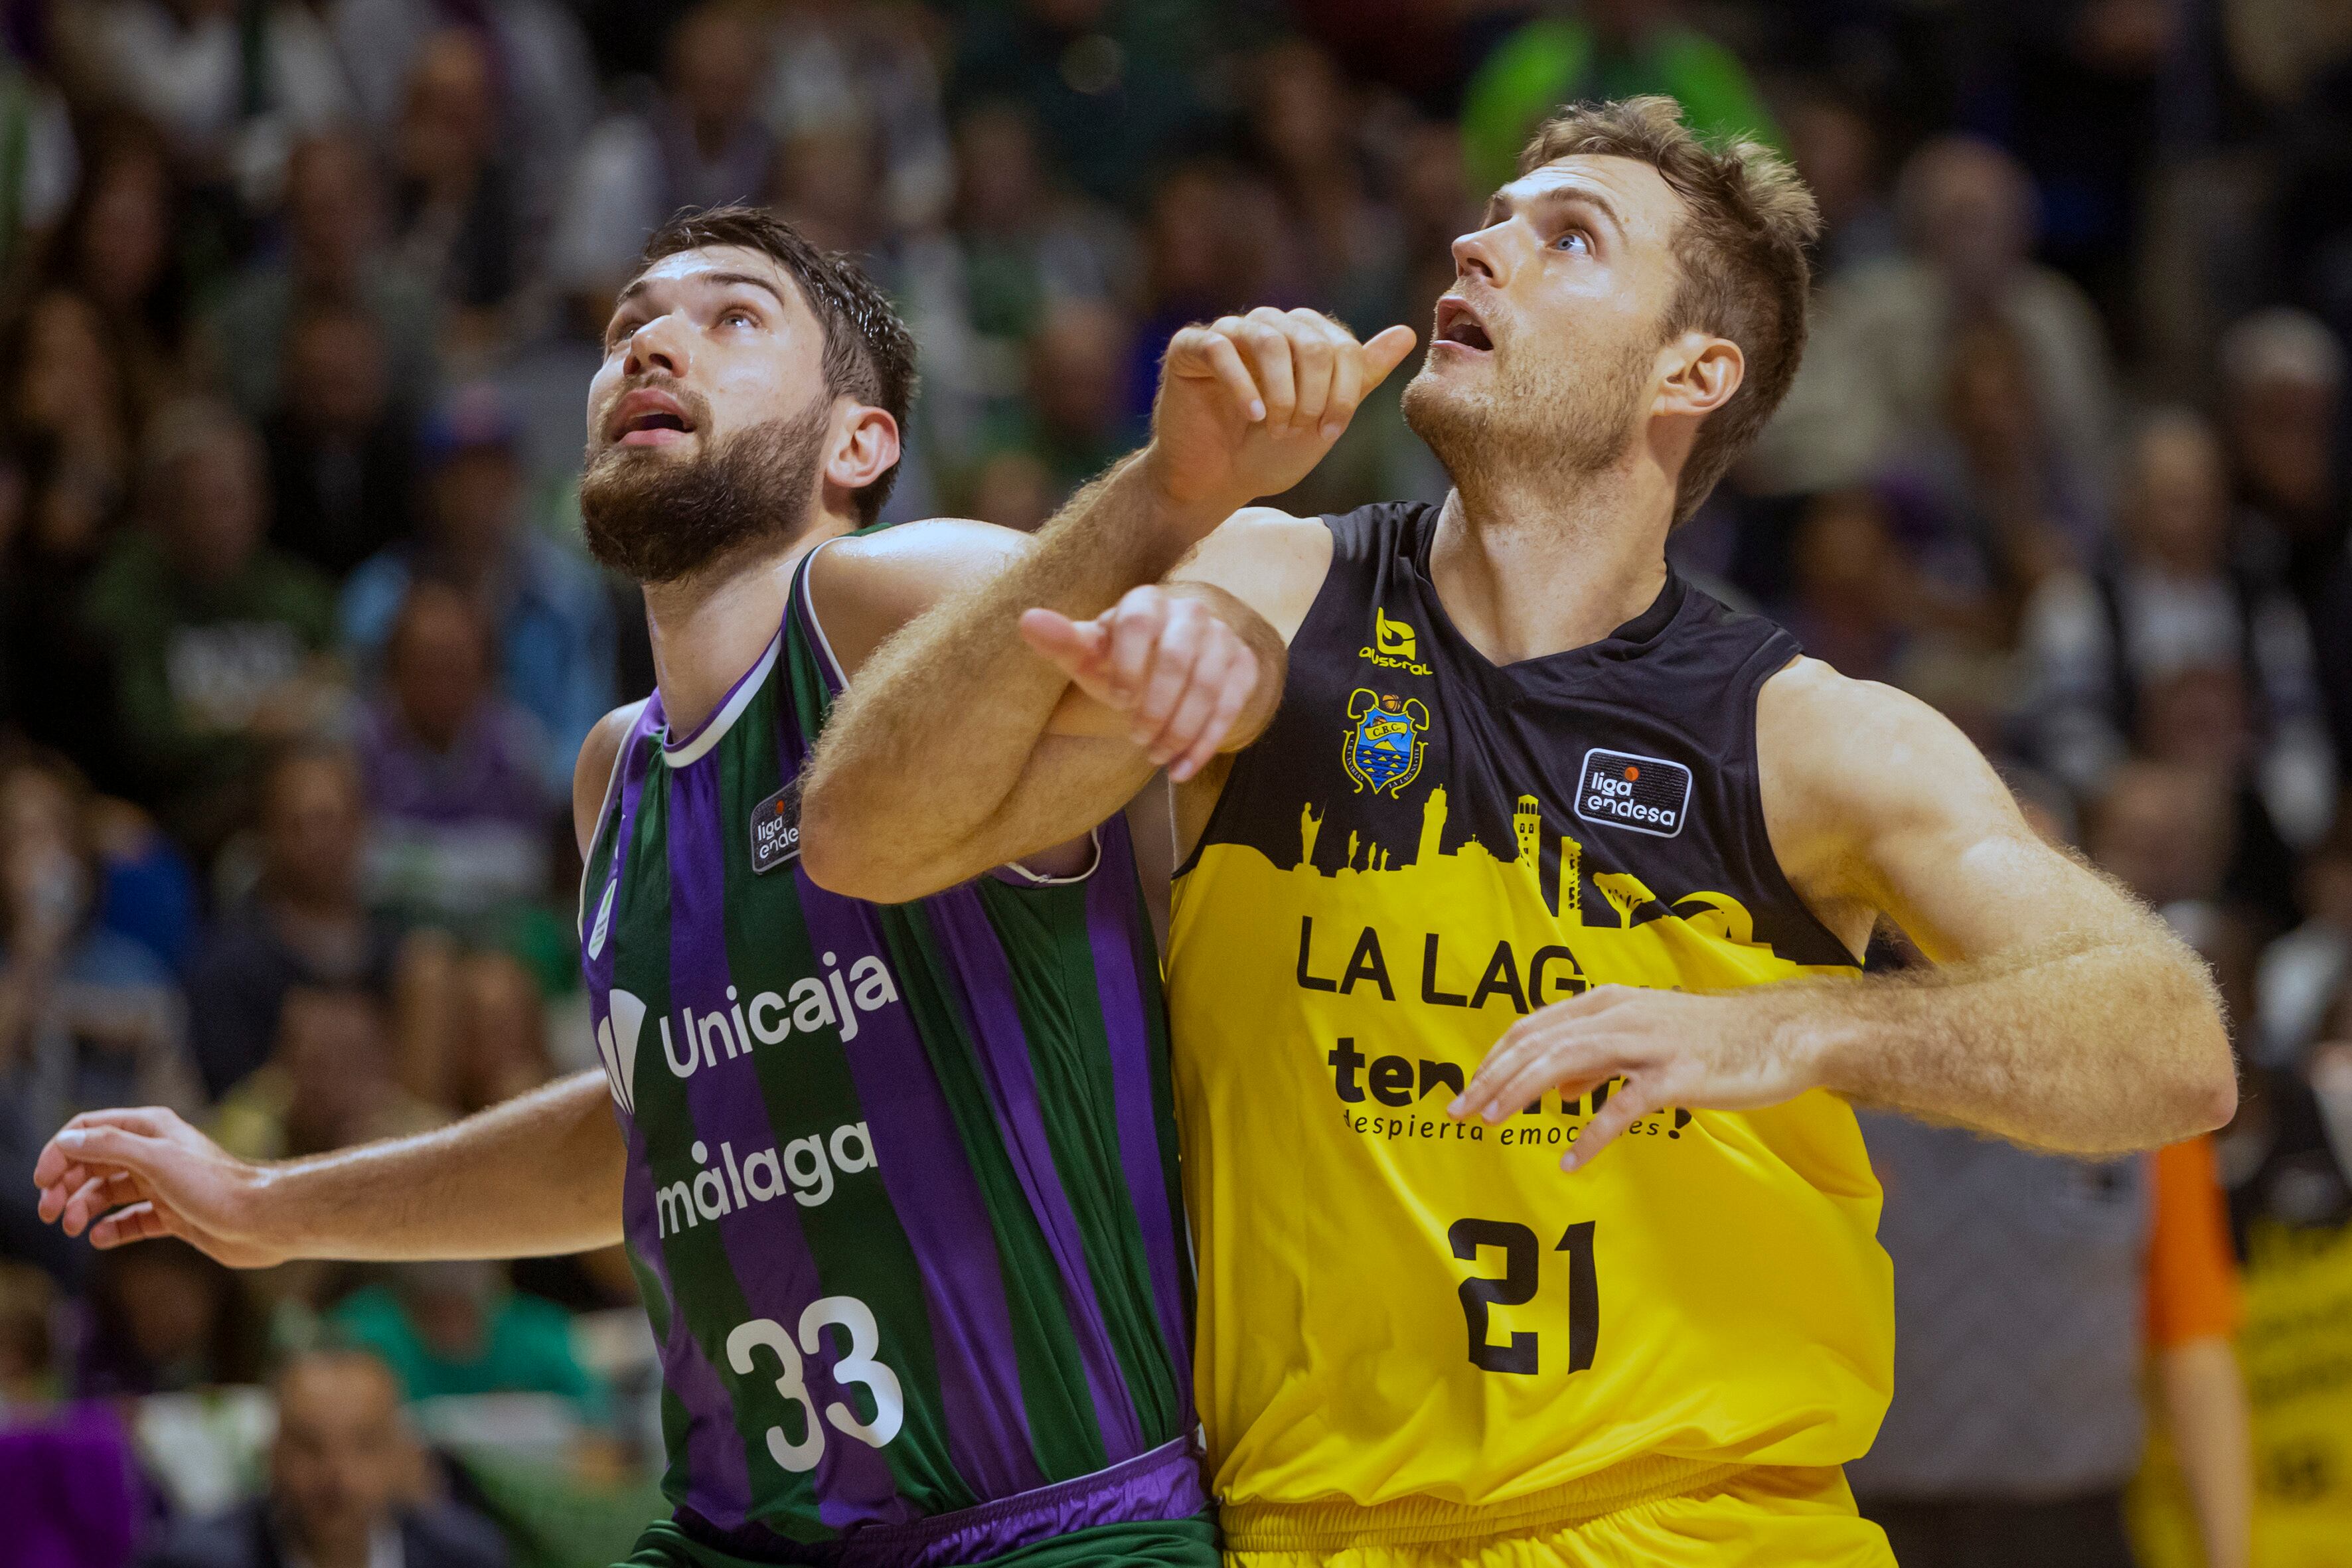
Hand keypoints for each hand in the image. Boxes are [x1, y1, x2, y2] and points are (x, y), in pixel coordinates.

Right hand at [32, 1107, 289, 1267]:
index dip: (60, 1152)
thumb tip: (66, 1140)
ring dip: (84, 1209)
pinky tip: (101, 1238)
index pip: (89, 1130)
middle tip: (48, 1212)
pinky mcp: (172, 1214)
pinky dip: (111, 1229)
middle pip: (94, 1163)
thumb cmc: (213, 1185)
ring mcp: (162, 1185)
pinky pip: (130, 1220)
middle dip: (66, 1184)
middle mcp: (155, 1153)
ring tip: (73, 1227)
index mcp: (151, 1129)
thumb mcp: (156, 1160)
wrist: (260, 1221)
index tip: (42, 1182)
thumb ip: (110, 1147)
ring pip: (108, 1193)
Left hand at [1021, 585, 1266, 780]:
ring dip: (1181, 729)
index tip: (1117, 699)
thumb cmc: (1121, 661)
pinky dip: (1206, 743)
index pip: (1139, 621)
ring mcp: (1221, 638)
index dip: (1128, 662)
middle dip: (1157, 706)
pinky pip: (1231, 705)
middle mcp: (1189, 613)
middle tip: (1138, 737)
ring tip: (1156, 756)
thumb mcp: (1090, 655)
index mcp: (1146, 602)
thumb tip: (1027, 620)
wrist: (1171, 666)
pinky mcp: (1243, 666)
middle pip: (1178, 657)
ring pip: (1208, 685)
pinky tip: (1182, 769)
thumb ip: (1062, 641)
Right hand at [1147, 307, 1416, 516]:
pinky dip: (1242, 385)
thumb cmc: (1269, 451)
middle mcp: (1267, 326)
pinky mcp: (1189, 348)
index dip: (1343, 391)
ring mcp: (1227, 333)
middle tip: (1299, 431)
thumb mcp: (1326, 418)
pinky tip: (1251, 416)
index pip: (1341, 346)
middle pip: (1309, 341)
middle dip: (1313, 394)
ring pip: (1268, 340)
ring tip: (1275, 426)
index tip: (1330, 431)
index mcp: (1302, 337)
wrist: (1216, 482)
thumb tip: (1407, 332)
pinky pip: (1220, 348)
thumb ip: (1362, 376)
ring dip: (1281, 392)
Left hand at [1448, 987, 1822, 1170]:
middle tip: (1459, 1112)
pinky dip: (1592, 1133)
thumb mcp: (1643, 1038)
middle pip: (1539, 1045)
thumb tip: (1559, 1089)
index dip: (1494, 1059)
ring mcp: (1648, 1044)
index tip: (1466, 1091)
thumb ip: (1598, 1058)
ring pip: (1568, 1062)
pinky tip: (1571, 1160)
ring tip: (1492, 1123)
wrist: (1778, 1035)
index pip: (1532, 1028)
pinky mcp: (1676, 1076)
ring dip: (1522, 1092)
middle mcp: (1619, 1017)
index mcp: (1606, 1004)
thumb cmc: (1708, 1039)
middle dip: (1492, 1078)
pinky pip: (1623, 1106)